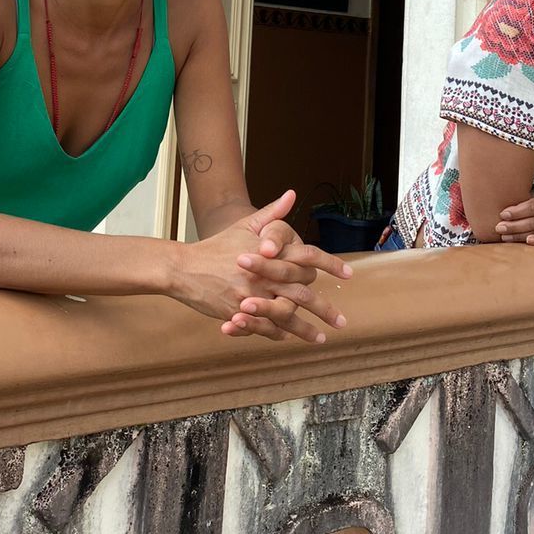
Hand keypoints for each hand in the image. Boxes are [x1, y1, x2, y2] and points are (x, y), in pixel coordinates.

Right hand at [172, 192, 349, 343]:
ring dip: (305, 330)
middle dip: (325, 309)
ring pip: (286, 316)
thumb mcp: (245, 225)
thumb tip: (291, 195)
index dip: (330, 265)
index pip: (307, 257)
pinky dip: (278, 333)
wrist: (184, 267)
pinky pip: (264, 327)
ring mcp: (251, 296)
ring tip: (321, 338)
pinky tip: (289, 337)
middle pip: (302, 294)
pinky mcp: (238, 313)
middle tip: (341, 322)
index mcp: (270, 253)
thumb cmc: (217, 245)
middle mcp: (264, 275)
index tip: (349, 274)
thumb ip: (271, 214)